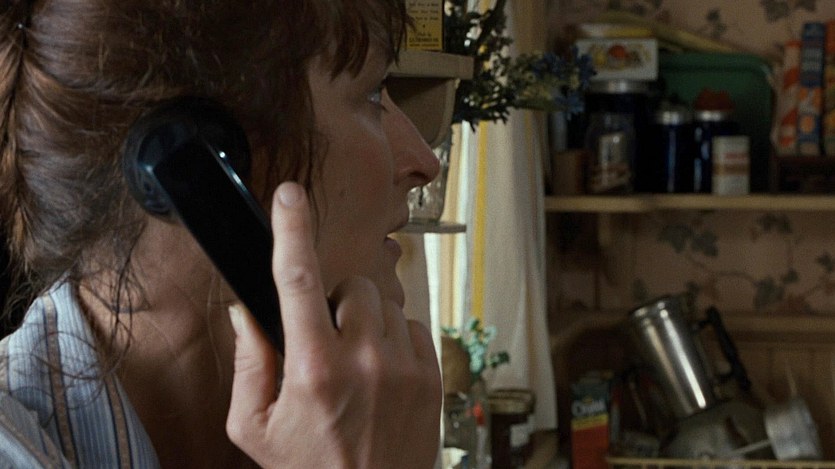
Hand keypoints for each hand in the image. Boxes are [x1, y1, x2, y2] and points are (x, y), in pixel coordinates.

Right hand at [226, 182, 441, 467]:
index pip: (296, 282)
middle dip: (335, 303)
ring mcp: (404, 367)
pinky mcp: (431, 374)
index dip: (289, 231)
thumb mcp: (255, 427)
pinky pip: (410, 325)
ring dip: (364, 321)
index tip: (288, 195)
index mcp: (313, 370)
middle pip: (352, 285)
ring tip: (353, 364)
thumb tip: (245, 311)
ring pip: (384, 302)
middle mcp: (364, 361)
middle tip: (324, 343)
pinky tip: (379, 373)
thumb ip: (248, 363)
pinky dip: (391, 339)